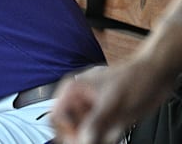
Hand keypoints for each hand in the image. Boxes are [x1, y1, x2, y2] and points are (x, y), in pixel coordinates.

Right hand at [51, 61, 172, 143]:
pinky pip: (97, 133)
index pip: (56, 117)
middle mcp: (78, 99)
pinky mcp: (102, 117)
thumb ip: (95, 122)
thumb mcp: (113, 103)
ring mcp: (90, 109)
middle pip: (68, 127)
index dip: (66, 131)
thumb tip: (82, 141)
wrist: (156, 75)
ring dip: (97, 137)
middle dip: (82, 135)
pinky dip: (106, 137)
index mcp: (73, 90)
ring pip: (83, 132)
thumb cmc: (135, 78)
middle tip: (98, 138)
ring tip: (113, 130)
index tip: (81, 139)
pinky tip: (116, 130)